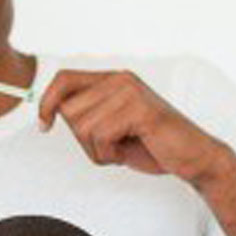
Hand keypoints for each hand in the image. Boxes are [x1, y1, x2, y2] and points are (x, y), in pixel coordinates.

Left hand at [38, 69, 231, 185]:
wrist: (192, 156)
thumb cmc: (150, 145)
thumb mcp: (110, 128)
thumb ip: (86, 116)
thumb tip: (52, 111)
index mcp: (112, 80)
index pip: (63, 79)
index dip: (46, 102)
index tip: (44, 126)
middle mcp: (120, 79)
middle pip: (69, 110)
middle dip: (82, 140)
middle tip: (109, 147)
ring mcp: (129, 92)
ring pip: (83, 128)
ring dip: (97, 151)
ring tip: (121, 149)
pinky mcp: (139, 109)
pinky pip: (100, 136)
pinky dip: (108, 155)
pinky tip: (127, 153)